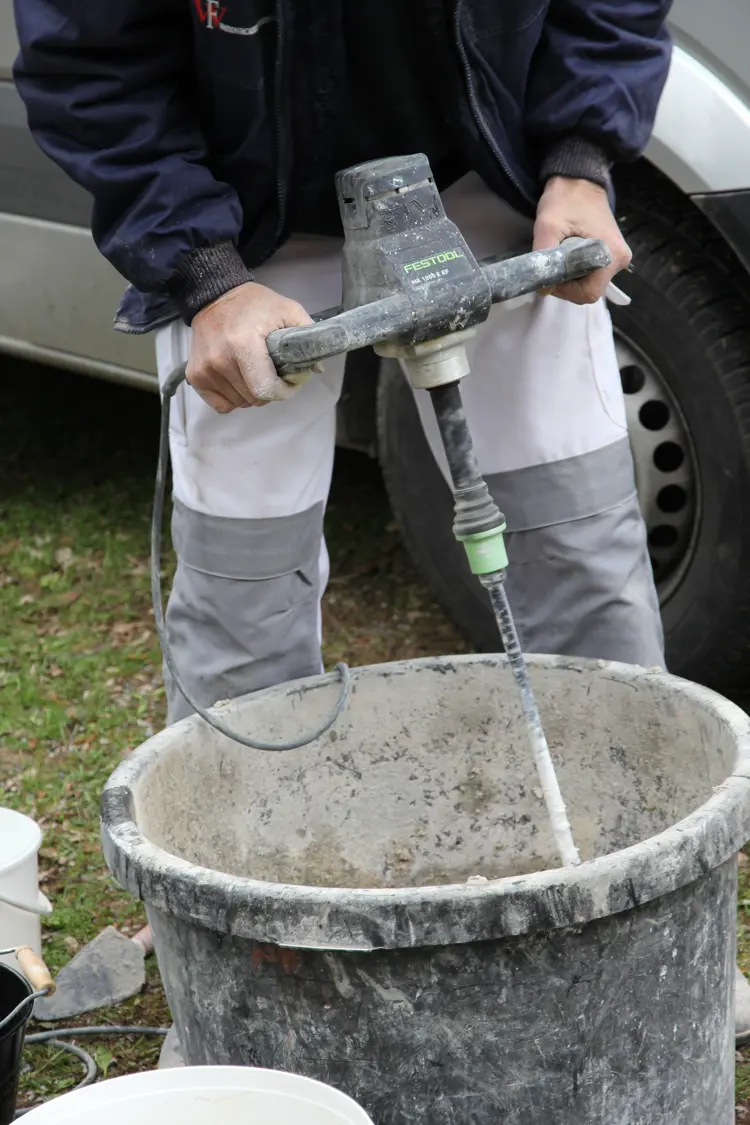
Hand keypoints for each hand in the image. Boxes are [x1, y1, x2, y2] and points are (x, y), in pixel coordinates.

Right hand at [187, 281, 312, 412]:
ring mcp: (205, 370)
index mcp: (243, 344)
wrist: (215, 296)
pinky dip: (234, 398)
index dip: (283, 391)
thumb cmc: (255, 305)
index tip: (289, 382)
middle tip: (273, 373)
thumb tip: (315, 368)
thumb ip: (307, 335)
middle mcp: (220, 360)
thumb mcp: (288, 310)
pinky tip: (238, 379)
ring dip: (252, 393)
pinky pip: (222, 405)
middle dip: (270, 391)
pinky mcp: (195, 376)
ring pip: (240, 403)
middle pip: (254, 398)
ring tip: (254, 371)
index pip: (265, 389)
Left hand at [533, 177, 631, 304]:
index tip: (550, 278)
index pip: (588, 293)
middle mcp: (620, 260)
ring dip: (571, 278)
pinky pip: (593, 273)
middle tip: (551, 268)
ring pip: (590, 283)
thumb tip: (543, 288)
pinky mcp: (612, 254)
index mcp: (611, 256)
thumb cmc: (565, 199)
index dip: (565, 291)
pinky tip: (567, 257)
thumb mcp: (548, 226)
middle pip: (590, 290)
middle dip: (567, 285)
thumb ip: (543, 259)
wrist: (579, 179)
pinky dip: (577, 271)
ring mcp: (618, 258)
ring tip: (559, 259)